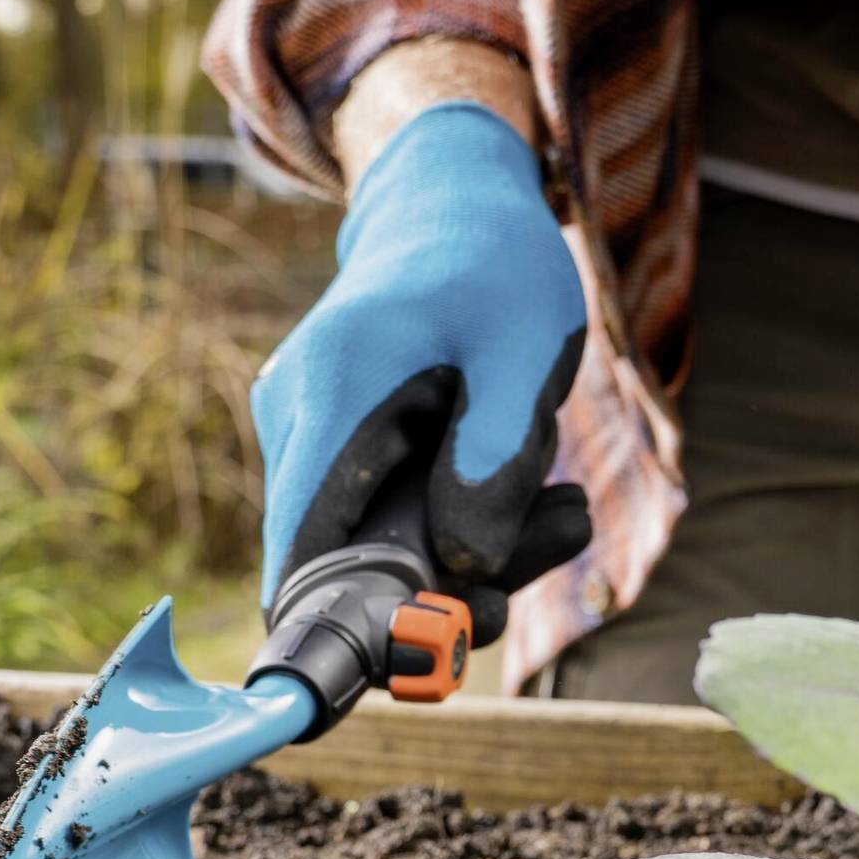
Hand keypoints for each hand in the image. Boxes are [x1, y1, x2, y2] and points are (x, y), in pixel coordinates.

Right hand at [252, 101, 591, 640]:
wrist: (449, 199)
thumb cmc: (493, 264)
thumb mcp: (524, 349)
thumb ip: (497, 456)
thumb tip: (464, 565)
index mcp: (334, 391)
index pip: (301, 550)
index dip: (342, 628)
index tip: (417, 660)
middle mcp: (296, 419)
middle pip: (341, 563)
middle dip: (444, 589)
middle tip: (548, 554)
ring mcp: (306, 434)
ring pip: (368, 547)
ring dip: (466, 556)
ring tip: (562, 510)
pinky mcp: (331, 448)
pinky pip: (381, 518)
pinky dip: (452, 526)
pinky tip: (527, 495)